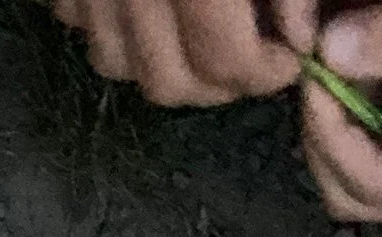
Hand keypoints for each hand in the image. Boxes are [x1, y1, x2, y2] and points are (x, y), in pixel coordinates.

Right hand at [49, 0, 298, 107]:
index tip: (289, 57)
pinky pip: (80, 29)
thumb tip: (301, 36)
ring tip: (198, 35)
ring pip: (119, 66)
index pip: (226, 61)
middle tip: (250, 56)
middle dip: (217, 82)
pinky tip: (145, 8)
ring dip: (163, 63)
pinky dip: (116, 32)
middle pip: (170, 82)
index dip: (264, 72)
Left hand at [278, 0, 381, 219]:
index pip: (354, 179)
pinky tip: (371, 38)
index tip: (320, 49)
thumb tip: (327, 47)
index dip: (323, 117)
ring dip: (342, 102)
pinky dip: (370, 86)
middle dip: (324, 122)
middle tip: (324, 46)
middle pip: (347, 186)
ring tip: (343, 33)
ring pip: (362, 156)